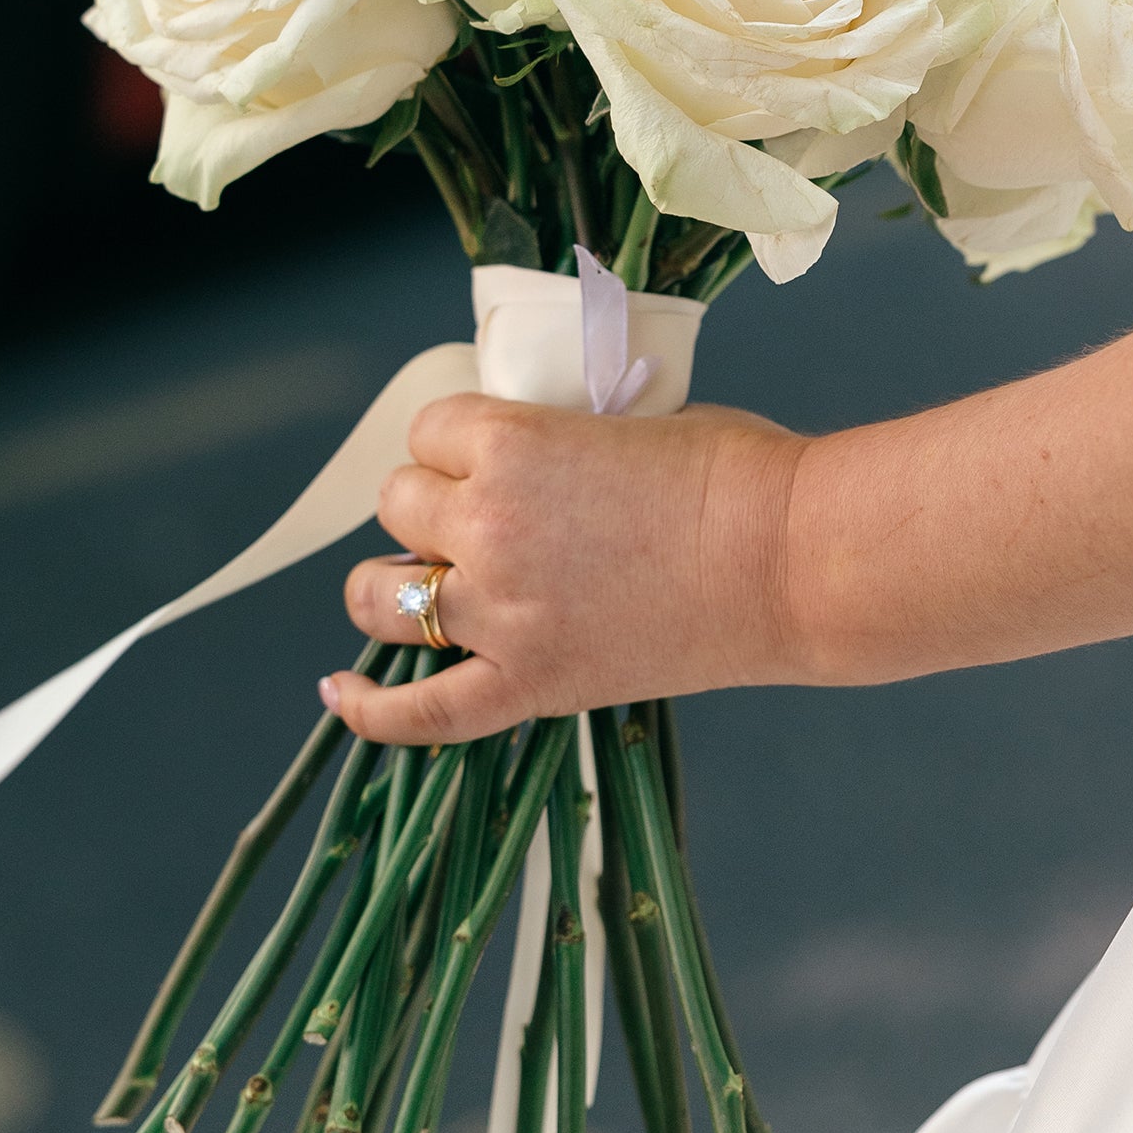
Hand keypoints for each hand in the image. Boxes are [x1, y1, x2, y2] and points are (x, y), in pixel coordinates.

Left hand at [325, 393, 807, 745]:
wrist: (792, 560)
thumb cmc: (733, 476)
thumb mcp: (627, 420)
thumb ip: (558, 441)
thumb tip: (532, 460)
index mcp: (510, 444)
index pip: (430, 430)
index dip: (456, 443)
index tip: (487, 454)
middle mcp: (487, 525)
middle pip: (400, 506)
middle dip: (433, 507)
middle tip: (486, 517)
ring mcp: (501, 613)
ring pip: (382, 597)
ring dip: (392, 587)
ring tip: (418, 585)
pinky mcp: (530, 684)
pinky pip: (422, 712)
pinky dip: (371, 708)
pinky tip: (340, 693)